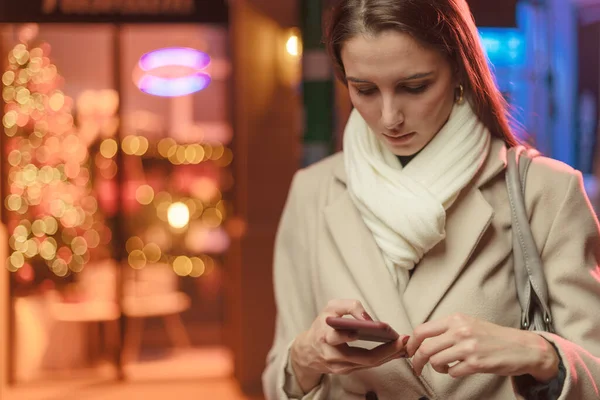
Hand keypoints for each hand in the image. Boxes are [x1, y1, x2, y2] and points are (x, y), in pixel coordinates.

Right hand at [291, 299, 408, 392]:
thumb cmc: (322, 325)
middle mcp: (332, 355)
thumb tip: (369, 319)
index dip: (353, 334)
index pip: (338, 337)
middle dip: (386, 350)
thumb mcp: (330, 308)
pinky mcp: (346, 372)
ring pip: (369, 364)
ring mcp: (340, 367)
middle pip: (363, 357)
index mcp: (325, 336)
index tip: (373, 327)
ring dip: (389, 356)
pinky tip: (396, 352)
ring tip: (405, 346)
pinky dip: (383, 359)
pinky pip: (368, 366)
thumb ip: (349, 306)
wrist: (308, 351)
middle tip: (403, 341)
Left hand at [406, 313, 558, 381]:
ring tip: (445, 366)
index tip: (410, 352)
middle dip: (417, 360)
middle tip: (417, 367)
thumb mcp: (467, 324)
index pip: (422, 330)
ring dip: (437, 368)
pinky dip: (451, 373)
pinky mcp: (476, 363)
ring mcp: (468, 347)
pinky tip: (459, 369)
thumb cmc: (492, 336)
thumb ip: (446, 329)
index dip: (411, 344)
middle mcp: (460, 331)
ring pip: (436, 361)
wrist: (521, 347)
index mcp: (455, 319)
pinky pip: (452, 372)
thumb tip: (421, 339)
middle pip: (425, 348)